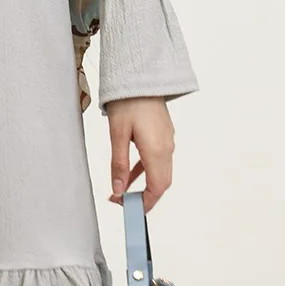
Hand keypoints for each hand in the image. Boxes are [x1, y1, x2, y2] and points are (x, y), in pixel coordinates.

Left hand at [105, 97, 175, 213]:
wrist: (141, 75)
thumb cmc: (128, 101)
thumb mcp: (117, 134)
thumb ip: (119, 164)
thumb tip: (118, 190)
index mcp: (157, 151)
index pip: (157, 188)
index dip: (144, 204)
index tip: (128, 210)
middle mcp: (167, 148)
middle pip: (161, 183)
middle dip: (144, 197)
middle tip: (122, 203)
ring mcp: (167, 140)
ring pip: (160, 172)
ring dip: (144, 184)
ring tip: (122, 191)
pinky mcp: (163, 134)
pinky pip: (157, 159)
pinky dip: (145, 170)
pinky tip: (130, 172)